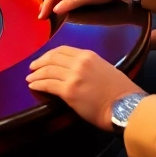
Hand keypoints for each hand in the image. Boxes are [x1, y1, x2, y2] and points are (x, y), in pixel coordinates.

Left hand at [26, 46, 143, 130]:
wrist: (126, 107)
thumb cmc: (119, 91)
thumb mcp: (104, 68)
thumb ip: (88, 66)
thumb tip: (73, 69)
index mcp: (88, 55)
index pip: (62, 50)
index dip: (49, 54)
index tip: (43, 59)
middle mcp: (79, 63)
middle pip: (52, 58)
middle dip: (39, 62)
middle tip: (32, 68)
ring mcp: (73, 76)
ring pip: (47, 71)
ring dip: (35, 74)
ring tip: (30, 78)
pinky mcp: (69, 91)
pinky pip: (47, 85)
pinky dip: (37, 84)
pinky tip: (33, 86)